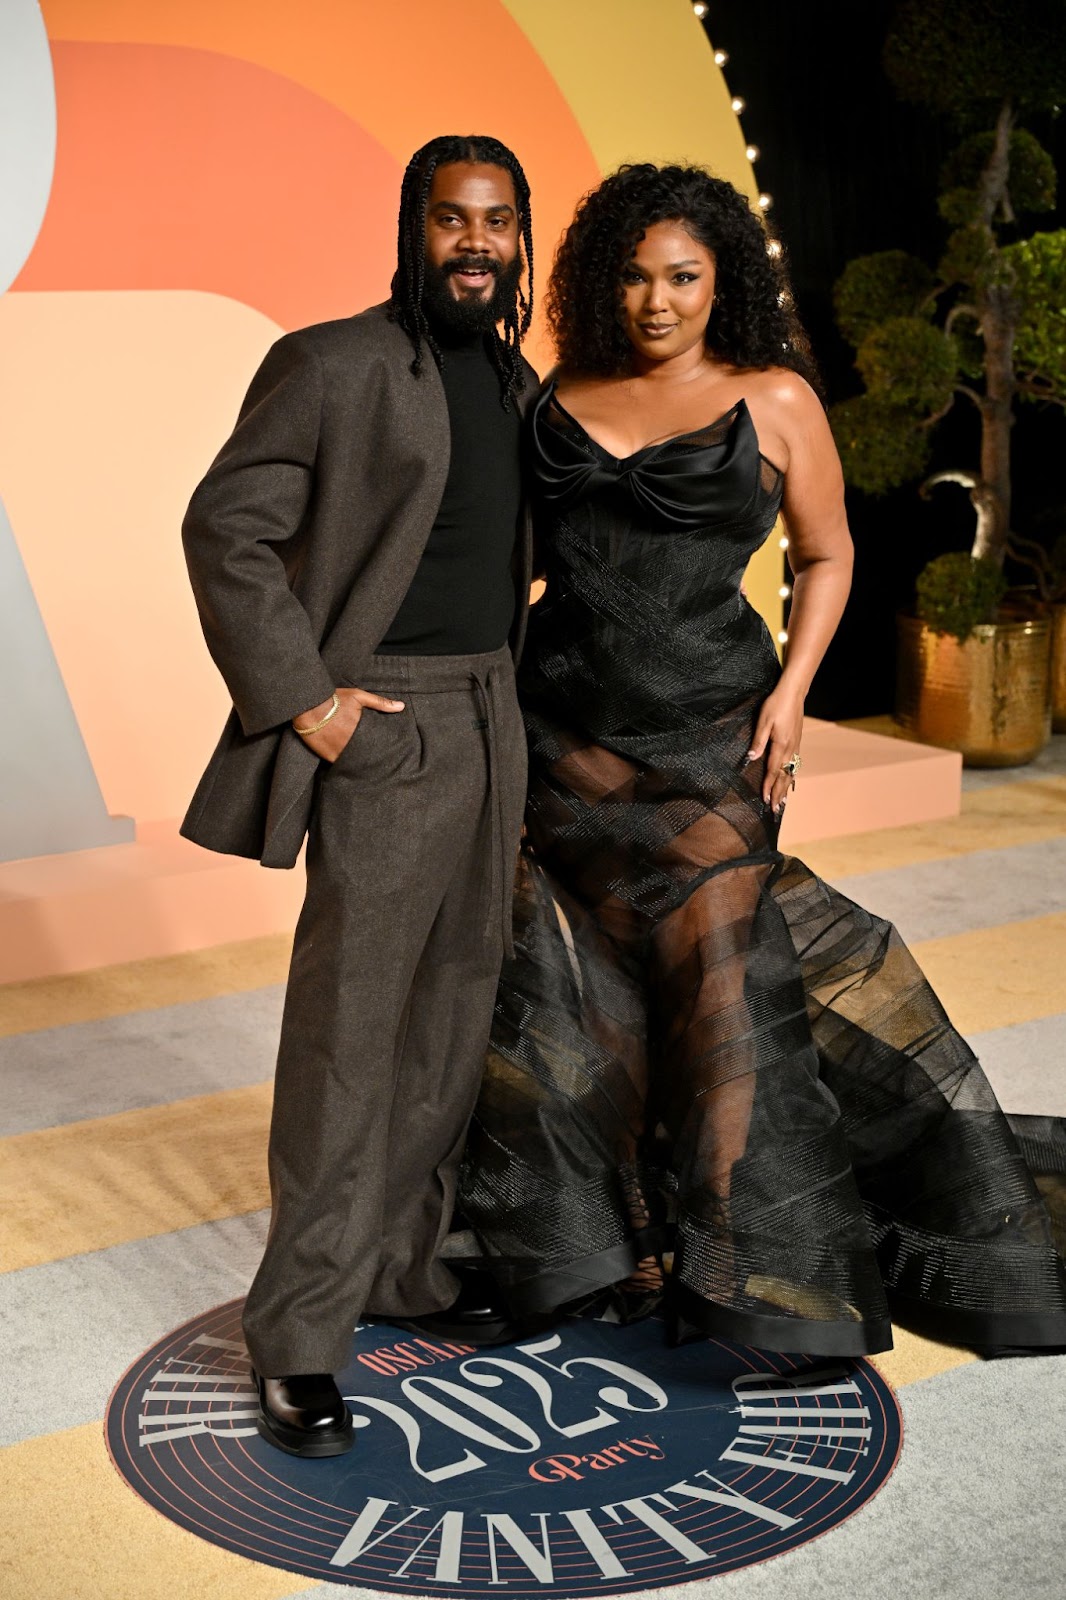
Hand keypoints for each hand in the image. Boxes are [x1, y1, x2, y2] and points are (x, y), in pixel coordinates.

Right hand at [293, 687, 404, 761]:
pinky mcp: (329, 756)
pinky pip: (341, 765)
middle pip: (367, 755)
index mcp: (362, 730)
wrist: (308, 706)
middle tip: (380, 762)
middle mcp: (352, 743)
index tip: (387, 750)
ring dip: (360, 762)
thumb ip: (380, 703)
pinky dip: (346, 765)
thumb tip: (401, 706)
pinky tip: (351, 766)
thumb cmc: (334, 699)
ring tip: (367, 766)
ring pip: (355, 762)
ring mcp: (340, 751)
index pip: (377, 744)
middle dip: (372, 757)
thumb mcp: (358, 696)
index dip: (382, 748)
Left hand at [747, 681, 803, 811]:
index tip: (765, 800)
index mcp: (781, 745)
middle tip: (775, 810)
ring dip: (786, 788)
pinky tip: (790, 782)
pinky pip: (795, 765)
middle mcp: (791, 748)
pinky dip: (791, 777)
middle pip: (784, 776)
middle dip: (779, 793)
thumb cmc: (776, 704)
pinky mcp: (797, 742)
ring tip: (783, 802)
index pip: (773, 770)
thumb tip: (751, 758)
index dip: (768, 786)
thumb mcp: (763, 720)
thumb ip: (759, 740)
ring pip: (791, 772)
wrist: (793, 693)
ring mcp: (796, 746)